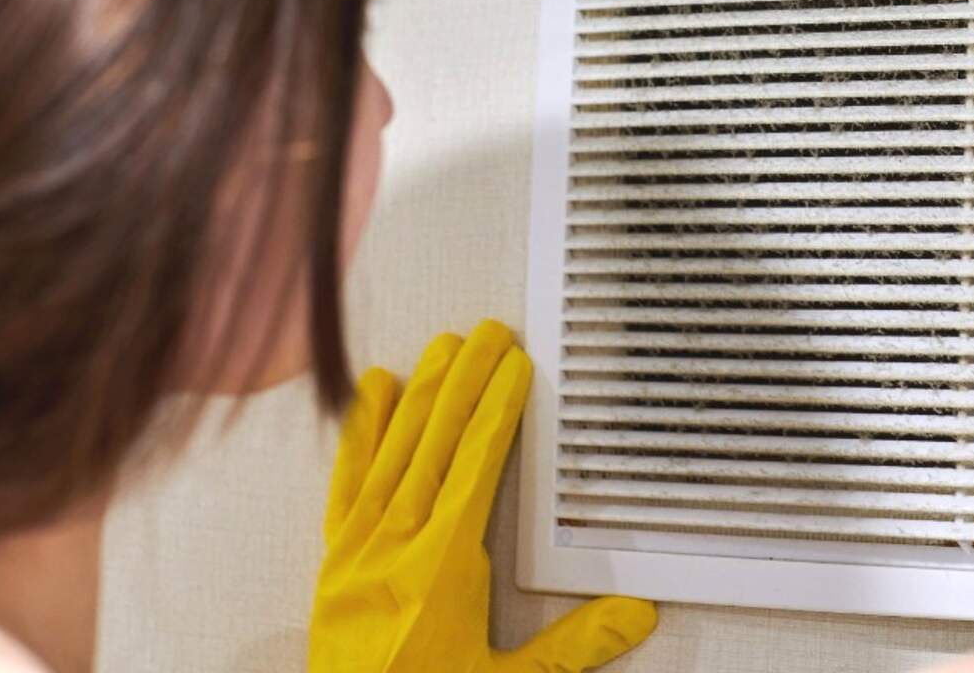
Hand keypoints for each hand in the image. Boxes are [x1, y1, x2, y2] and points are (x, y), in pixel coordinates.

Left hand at [309, 320, 656, 672]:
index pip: (476, 466)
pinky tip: (372, 395)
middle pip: (435, 443)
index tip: (514, 366)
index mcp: (441, 566)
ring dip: (420, 395)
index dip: (497, 410)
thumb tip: (639, 611)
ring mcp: (358, 550)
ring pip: (393, 453)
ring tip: (442, 346)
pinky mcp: (334, 562)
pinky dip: (360, 437)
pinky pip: (346, 485)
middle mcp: (395, 546)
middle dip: (465, 382)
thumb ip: (572, 646)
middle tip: (488, 332)